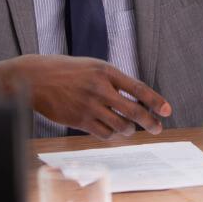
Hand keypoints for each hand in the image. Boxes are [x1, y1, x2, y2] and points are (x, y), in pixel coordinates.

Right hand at [0, 55, 171, 138]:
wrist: (36, 77)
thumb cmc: (67, 71)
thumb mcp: (92, 67)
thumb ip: (112, 80)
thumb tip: (135, 99)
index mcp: (105, 71)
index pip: (138, 87)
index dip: (155, 101)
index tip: (167, 111)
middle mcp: (100, 88)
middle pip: (133, 110)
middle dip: (149, 122)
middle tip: (157, 128)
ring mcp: (89, 105)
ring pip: (120, 125)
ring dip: (129, 130)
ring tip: (130, 129)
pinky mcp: (78, 120)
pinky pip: (104, 133)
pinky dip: (111, 134)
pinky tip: (111, 130)